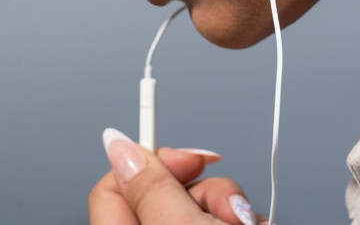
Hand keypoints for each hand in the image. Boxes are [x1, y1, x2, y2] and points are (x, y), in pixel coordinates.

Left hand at [89, 128, 263, 224]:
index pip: (114, 184)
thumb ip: (151, 187)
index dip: (151, 164)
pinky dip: (238, 217)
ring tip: (245, 223)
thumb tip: (118, 144)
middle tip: (226, 206)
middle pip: (164, 188)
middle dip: (203, 187)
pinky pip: (218, 215)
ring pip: (196, 200)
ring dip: (226, 204)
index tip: (188, 158)